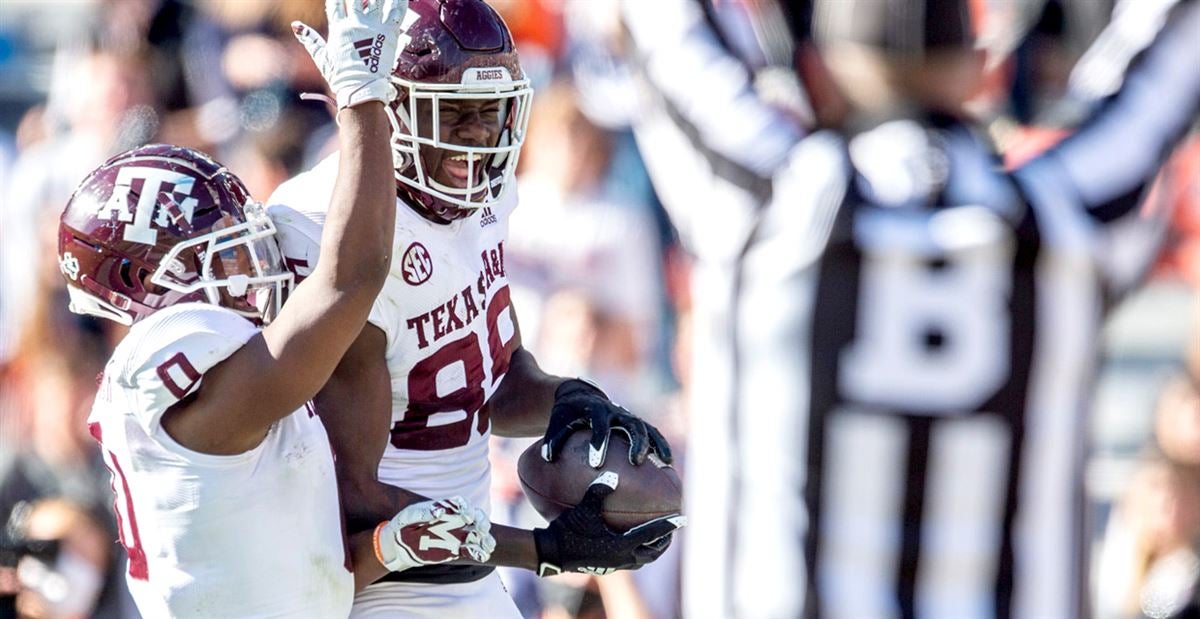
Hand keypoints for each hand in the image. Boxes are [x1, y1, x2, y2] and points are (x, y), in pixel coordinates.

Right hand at [292, 0, 407, 108]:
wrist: (361, 90)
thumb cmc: (342, 77)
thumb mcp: (322, 57)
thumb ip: (310, 39)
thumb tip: (295, 25)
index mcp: (339, 29)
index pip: (335, 3)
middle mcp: (356, 24)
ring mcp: (373, 28)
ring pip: (377, 1)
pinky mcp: (389, 34)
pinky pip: (396, 12)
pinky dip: (399, 2)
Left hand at [374, 496, 495, 571]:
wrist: (397, 545)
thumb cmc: (403, 524)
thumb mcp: (410, 515)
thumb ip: (424, 513)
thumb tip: (439, 511)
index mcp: (445, 508)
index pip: (461, 504)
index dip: (466, 508)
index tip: (466, 515)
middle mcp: (454, 520)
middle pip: (476, 517)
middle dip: (482, 521)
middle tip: (481, 529)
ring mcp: (455, 535)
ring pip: (477, 534)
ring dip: (485, 539)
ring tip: (488, 546)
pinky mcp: (454, 550)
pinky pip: (470, 550)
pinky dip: (478, 553)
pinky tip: (483, 556)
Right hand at [532, 472, 684, 576]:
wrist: (551, 553)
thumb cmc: (569, 530)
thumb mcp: (584, 508)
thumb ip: (599, 491)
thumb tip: (612, 474)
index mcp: (622, 544)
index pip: (653, 534)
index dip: (669, 525)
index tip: (682, 518)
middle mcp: (622, 558)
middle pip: (652, 553)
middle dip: (663, 542)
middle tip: (671, 531)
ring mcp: (613, 565)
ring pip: (641, 560)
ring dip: (650, 550)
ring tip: (655, 540)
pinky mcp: (604, 567)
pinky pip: (627, 562)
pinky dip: (634, 552)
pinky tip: (628, 542)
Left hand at [542, 379, 672, 467]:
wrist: (579, 396)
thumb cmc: (566, 414)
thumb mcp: (557, 422)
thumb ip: (553, 439)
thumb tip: (547, 459)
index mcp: (595, 410)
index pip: (599, 425)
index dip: (599, 442)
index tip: (596, 463)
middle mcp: (615, 411)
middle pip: (631, 424)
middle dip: (635, 443)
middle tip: (635, 463)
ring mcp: (627, 416)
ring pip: (646, 428)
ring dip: (655, 444)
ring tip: (664, 463)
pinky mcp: (635, 422)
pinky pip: (652, 433)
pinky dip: (661, 445)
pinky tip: (668, 463)